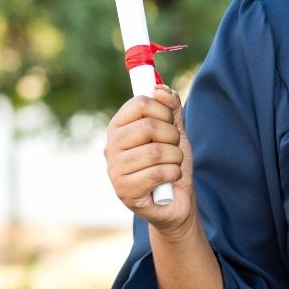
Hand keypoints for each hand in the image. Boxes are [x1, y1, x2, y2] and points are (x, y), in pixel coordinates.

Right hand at [104, 85, 195, 233]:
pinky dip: (174, 174)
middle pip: (149, 126)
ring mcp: (115, 170)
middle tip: (172, 147)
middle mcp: (111, 147)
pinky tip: (170, 179)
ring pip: (156, 151)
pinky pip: (158, 173)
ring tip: (172, 165)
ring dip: (176, 157)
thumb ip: (170, 107)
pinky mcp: (124, 191)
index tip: (169, 121)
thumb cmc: (171, 162)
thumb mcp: (175, 130)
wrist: (177, 200)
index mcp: (119, 127)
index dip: (163, 110)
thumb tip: (159, 89)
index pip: (140, 103)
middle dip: (172, 136)